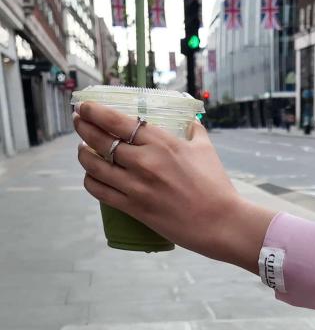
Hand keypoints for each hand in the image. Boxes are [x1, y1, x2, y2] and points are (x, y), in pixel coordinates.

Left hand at [74, 101, 274, 270]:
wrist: (221, 222)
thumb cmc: (216, 186)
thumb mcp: (205, 149)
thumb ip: (193, 131)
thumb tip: (189, 122)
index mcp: (161, 142)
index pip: (117, 121)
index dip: (95, 112)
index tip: (86, 107)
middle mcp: (144, 161)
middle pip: (100, 139)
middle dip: (83, 127)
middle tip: (78, 122)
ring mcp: (137, 186)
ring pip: (94, 166)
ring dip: (83, 155)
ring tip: (82, 150)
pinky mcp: (134, 208)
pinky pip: (101, 192)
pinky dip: (91, 181)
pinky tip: (91, 177)